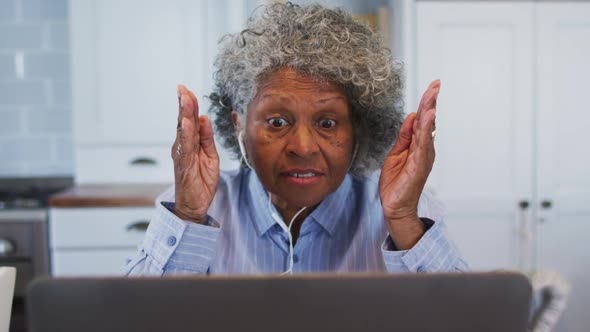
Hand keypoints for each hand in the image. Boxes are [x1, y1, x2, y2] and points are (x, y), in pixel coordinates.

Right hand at [172, 85, 219, 223]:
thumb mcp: (210, 156)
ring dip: (184, 114)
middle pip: (183, 121)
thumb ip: (207, 138)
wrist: (194, 205)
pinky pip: (186, 147)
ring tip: (185, 99)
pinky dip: (187, 134)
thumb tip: (205, 118)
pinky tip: (188, 123)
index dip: (189, 105)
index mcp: (189, 143)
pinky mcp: (184, 165)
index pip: (189, 120)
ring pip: (183, 131)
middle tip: (182, 88)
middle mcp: (182, 147)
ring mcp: (182, 155)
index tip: (187, 90)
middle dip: (184, 104)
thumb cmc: (200, 181)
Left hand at [378, 80, 439, 248]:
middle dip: (431, 102)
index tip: (432, 87)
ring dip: (430, 111)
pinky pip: (423, 144)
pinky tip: (428, 117)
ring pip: (427, 129)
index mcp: (418, 146)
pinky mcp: (419, 164)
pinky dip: (426, 129)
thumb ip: (404, 136)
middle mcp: (425, 149)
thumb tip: (411, 116)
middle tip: (436, 84)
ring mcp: (423, 157)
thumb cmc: (397, 183)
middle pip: (428, 121)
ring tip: (432, 95)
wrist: (395, 206)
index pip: (423, 121)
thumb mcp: (396, 153)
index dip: (426, 104)